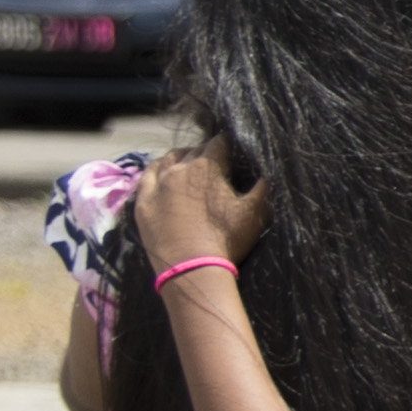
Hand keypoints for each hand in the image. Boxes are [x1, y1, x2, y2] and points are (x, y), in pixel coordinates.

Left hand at [134, 140, 272, 275]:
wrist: (192, 268)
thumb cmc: (226, 239)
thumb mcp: (255, 211)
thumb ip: (263, 186)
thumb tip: (268, 170)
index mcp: (207, 166)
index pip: (218, 142)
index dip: (227, 144)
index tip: (232, 150)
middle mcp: (180, 168)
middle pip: (193, 150)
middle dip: (205, 153)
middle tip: (214, 164)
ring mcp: (158, 184)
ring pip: (168, 159)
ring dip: (180, 158)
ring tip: (187, 164)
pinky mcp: (143, 202)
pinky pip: (147, 176)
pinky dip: (156, 170)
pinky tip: (161, 173)